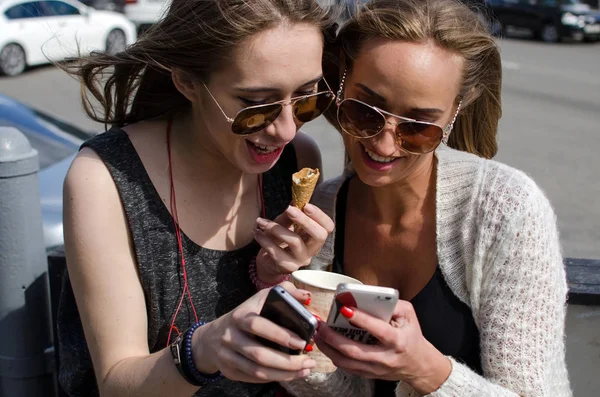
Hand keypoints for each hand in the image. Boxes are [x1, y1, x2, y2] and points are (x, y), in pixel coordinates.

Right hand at [192, 282, 315, 382]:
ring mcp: (227, 356)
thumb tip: (305, 296)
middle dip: (287, 361)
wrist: (211, 338)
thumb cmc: (243, 317)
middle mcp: (230, 336)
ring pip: (257, 371)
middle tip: (309, 361)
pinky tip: (290, 375)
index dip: (279, 334)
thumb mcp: (257, 300)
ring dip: (284, 374)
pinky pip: (254, 379)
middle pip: (259, 354)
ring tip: (305, 370)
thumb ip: (283, 292)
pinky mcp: (229, 371)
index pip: (257, 325)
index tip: (301, 342)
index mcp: (239, 316)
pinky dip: (274, 378)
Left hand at [253, 204, 333, 283]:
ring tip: (262, 222)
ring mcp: (301, 260)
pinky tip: (257, 232)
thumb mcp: (283, 224)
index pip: (328, 227)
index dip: (319, 215)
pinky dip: (265, 240)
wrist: (267, 262)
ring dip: (277, 228)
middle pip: (319, 236)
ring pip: (295, 241)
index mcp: (314, 237)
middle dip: (305, 220)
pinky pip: (277, 252)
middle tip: (289, 209)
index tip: (306, 205)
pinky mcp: (288, 267)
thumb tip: (293, 202)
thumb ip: (288, 216)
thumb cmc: (278, 240)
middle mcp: (312, 249)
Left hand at [314, 301, 451, 394]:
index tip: (344, 308)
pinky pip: (347, 368)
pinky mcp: (369, 374)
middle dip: (333, 337)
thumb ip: (393, 304)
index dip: (361, 319)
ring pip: (346, 362)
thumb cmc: (412, 337)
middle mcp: (385, 357)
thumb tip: (370, 297)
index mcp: (397, 341)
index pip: (377, 329)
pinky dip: (334, 356)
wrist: (419, 365)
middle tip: (321, 325)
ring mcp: (376, 369)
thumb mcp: (409, 316)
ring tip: (317, 335)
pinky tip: (325, 345)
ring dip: (328, 348)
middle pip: (354, 350)